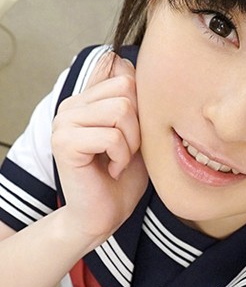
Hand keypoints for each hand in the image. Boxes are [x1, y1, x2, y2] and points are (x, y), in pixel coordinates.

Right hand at [51, 52, 148, 248]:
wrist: (103, 217)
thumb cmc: (122, 180)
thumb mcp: (138, 136)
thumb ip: (137, 105)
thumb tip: (140, 69)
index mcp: (87, 100)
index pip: (123, 72)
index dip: (141, 105)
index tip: (134, 136)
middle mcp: (71, 105)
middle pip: (125, 88)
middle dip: (138, 124)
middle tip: (128, 152)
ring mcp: (64, 122)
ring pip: (120, 110)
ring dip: (131, 143)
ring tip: (119, 161)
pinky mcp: (64, 143)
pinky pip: (111, 136)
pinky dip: (121, 157)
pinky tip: (112, 171)